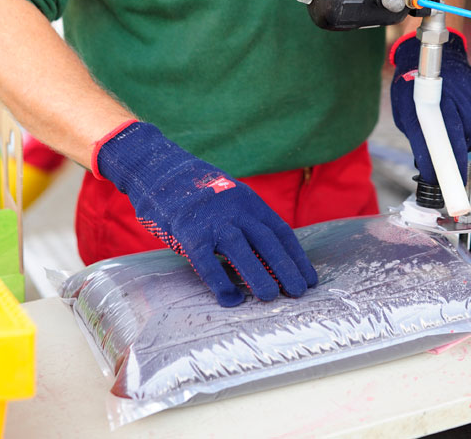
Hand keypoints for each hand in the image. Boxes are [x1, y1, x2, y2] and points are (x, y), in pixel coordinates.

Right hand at [93, 119, 317, 306]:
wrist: (161, 170)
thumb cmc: (198, 193)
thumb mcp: (230, 199)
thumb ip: (247, 221)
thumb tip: (269, 256)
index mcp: (249, 202)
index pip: (280, 231)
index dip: (296, 257)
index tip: (309, 278)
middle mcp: (236, 209)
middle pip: (267, 240)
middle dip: (286, 267)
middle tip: (299, 292)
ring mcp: (212, 219)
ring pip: (241, 248)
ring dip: (258, 274)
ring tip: (271, 298)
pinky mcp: (188, 230)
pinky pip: (205, 259)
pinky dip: (219, 280)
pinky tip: (230, 299)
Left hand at [390, 31, 470, 184]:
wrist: (424, 53)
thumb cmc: (410, 85)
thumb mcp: (403, 110)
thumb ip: (415, 133)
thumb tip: (426, 162)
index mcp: (416, 101)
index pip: (426, 137)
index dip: (431, 162)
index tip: (433, 178)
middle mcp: (443, 95)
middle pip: (454, 136)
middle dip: (454, 162)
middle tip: (451, 180)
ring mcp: (463, 92)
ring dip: (465, 147)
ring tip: (455, 150)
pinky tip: (465, 134)